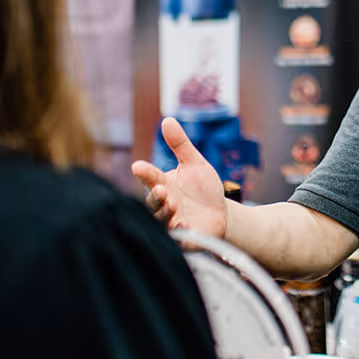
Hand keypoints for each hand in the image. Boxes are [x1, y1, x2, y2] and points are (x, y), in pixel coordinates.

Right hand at [132, 118, 228, 237]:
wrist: (221, 213)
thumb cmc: (203, 187)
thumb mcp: (195, 163)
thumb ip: (180, 144)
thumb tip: (167, 119)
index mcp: (163, 185)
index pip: (150, 178)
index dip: (145, 173)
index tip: (138, 167)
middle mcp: (164, 204)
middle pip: (152, 203)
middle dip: (155, 197)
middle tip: (161, 190)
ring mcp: (173, 222)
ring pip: (162, 221)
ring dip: (165, 214)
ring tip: (172, 205)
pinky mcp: (184, 238)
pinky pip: (179, 239)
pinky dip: (181, 234)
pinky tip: (186, 226)